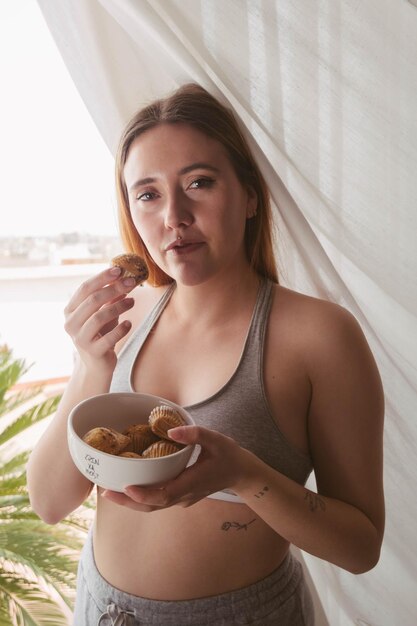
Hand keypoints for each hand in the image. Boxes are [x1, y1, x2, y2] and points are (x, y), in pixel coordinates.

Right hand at [64, 265, 135, 370]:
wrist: (96, 365)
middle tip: (131, 283)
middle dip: (114, 289)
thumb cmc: (100, 333)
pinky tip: (129, 323)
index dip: (102, 277)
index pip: (85, 288)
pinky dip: (121, 328)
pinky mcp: (92, 352)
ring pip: (99, 317)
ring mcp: (80, 339)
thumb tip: (124, 276)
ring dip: (119, 306)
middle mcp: (71, 324)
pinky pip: (109, 337)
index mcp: (70, 310)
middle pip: (93, 300)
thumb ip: (110, 297)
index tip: (119, 269)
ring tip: (133, 301)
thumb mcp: (104, 312)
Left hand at [101, 426, 253, 511]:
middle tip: (104, 492)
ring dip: (131, 502)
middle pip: (152, 506)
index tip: (125, 488)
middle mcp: (185, 496)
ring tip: (109, 491)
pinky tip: (127, 487)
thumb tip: (171, 432)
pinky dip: (141, 497)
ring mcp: (183, 499)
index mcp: (192, 482)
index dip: (143, 494)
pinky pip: (158, 501)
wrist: (242, 473)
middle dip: (127, 502)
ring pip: (153, 506)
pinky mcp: (181, 497)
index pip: (164, 494)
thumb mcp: (215, 439)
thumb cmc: (229, 454)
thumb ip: (194, 433)